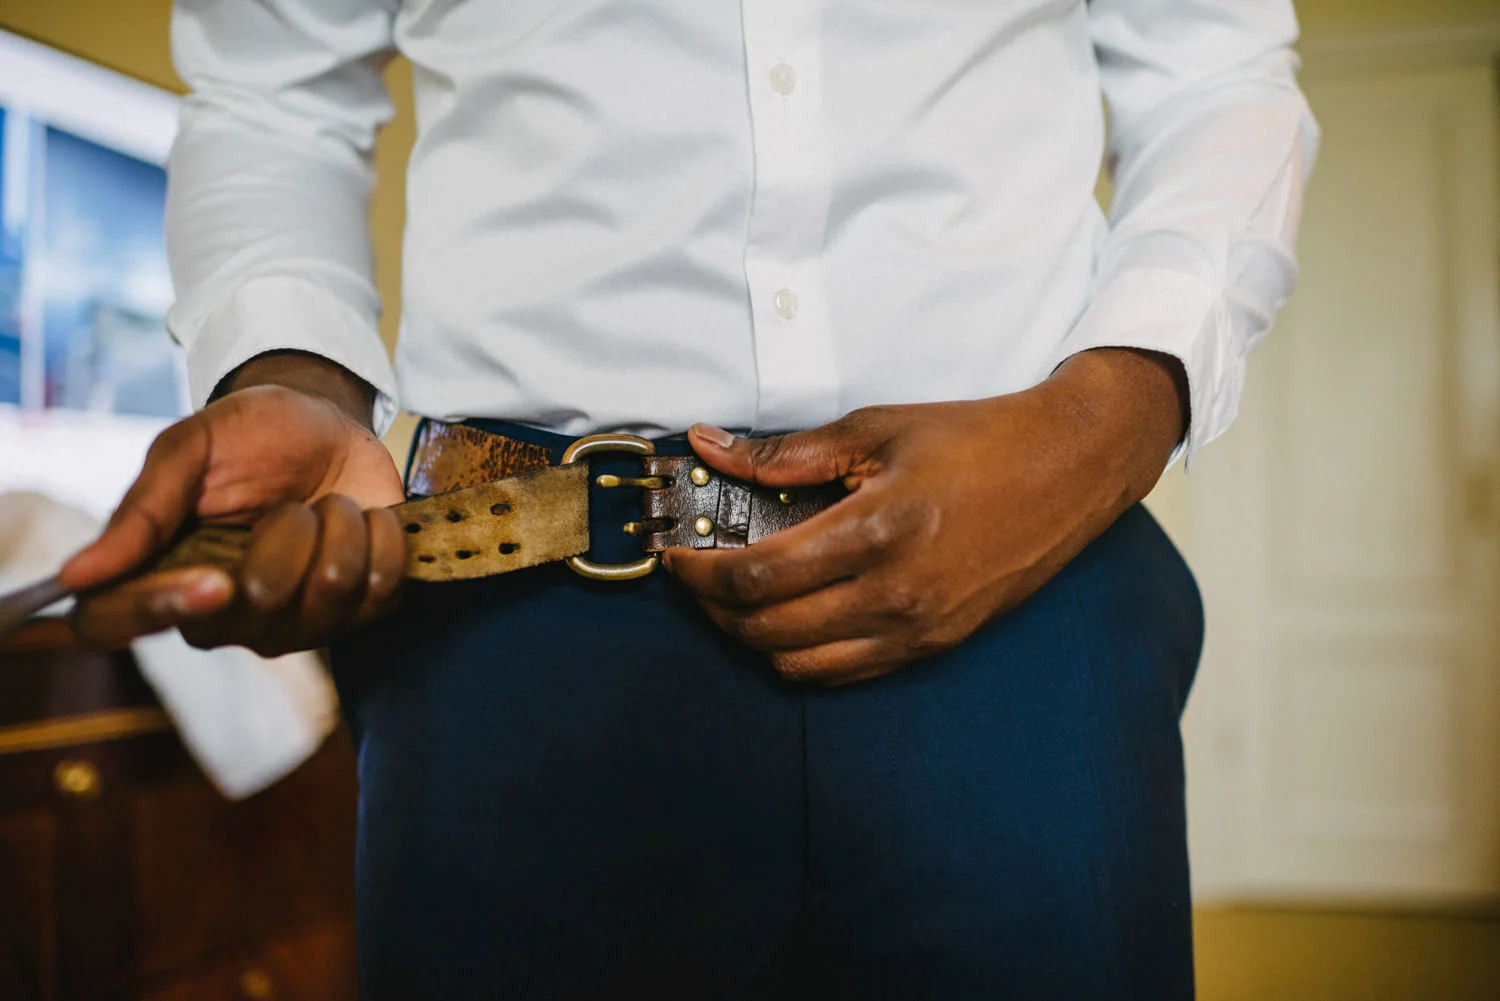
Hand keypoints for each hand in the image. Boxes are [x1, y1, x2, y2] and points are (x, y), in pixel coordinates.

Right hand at [61, 353, 406, 654]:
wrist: (330, 425)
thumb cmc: (252, 434)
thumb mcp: (191, 448)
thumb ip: (143, 509)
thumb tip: (77, 575)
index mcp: (157, 572)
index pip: (116, 624)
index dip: (161, 609)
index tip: (216, 579)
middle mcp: (220, 614)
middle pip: (254, 606)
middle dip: (288, 532)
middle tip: (289, 502)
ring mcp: (291, 624)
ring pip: (328, 594)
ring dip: (340, 528)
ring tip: (326, 505)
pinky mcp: (354, 615)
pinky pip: (381, 592)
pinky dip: (383, 539)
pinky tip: (365, 520)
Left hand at [665, 348, 1187, 684]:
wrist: (1071, 468)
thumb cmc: (980, 440)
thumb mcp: (877, 430)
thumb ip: (787, 452)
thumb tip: (711, 446)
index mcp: (877, 533)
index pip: (756, 577)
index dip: (699, 573)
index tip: (677, 555)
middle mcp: (896, 596)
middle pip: (766, 631)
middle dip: (712, 607)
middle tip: (696, 575)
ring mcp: (918, 630)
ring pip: (799, 666)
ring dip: (751, 638)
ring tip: (737, 598)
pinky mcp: (935, 646)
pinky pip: (845, 673)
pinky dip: (801, 656)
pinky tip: (790, 617)